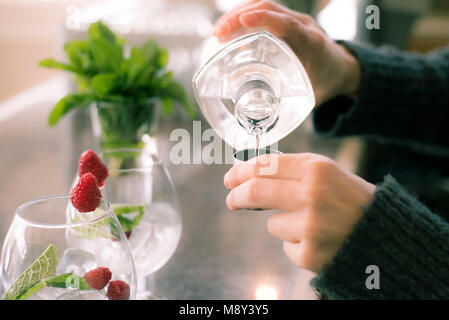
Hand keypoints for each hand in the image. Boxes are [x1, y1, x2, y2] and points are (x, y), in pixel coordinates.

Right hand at [213, 0, 360, 104]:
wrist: (343, 67)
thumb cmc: (326, 82)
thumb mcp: (310, 97)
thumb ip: (287, 110)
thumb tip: (259, 129)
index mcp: (311, 42)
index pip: (286, 24)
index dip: (264, 19)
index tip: (241, 22)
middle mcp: (303, 25)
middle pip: (269, 8)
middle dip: (239, 17)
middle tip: (218, 35)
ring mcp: (295, 19)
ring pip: (265, 5)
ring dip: (238, 13)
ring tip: (219, 31)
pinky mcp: (287, 19)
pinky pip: (265, 10)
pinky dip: (245, 14)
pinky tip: (230, 28)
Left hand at [224, 153, 374, 271]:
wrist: (382, 234)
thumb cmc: (350, 199)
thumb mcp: (327, 173)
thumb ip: (292, 170)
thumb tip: (249, 173)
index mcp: (317, 169)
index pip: (265, 166)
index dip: (241, 172)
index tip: (231, 178)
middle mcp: (312, 196)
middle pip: (255, 192)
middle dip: (237, 196)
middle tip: (232, 200)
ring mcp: (310, 227)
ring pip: (272, 223)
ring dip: (283, 223)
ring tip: (313, 223)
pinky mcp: (309, 254)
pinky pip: (286, 246)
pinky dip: (296, 243)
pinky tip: (318, 240)